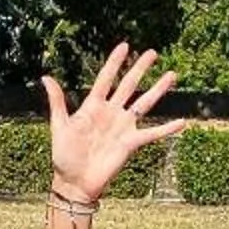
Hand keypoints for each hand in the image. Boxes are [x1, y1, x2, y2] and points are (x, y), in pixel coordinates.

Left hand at [42, 43, 183, 202]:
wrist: (75, 183)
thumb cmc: (64, 156)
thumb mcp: (59, 126)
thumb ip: (57, 102)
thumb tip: (46, 77)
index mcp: (93, 106)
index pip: (106, 78)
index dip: (115, 62)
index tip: (125, 46)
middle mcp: (111, 113)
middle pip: (129, 85)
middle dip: (140, 68)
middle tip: (152, 52)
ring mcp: (123, 127)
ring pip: (144, 103)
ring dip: (158, 89)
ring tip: (172, 75)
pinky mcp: (131, 143)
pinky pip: (152, 134)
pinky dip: (167, 129)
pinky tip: (182, 122)